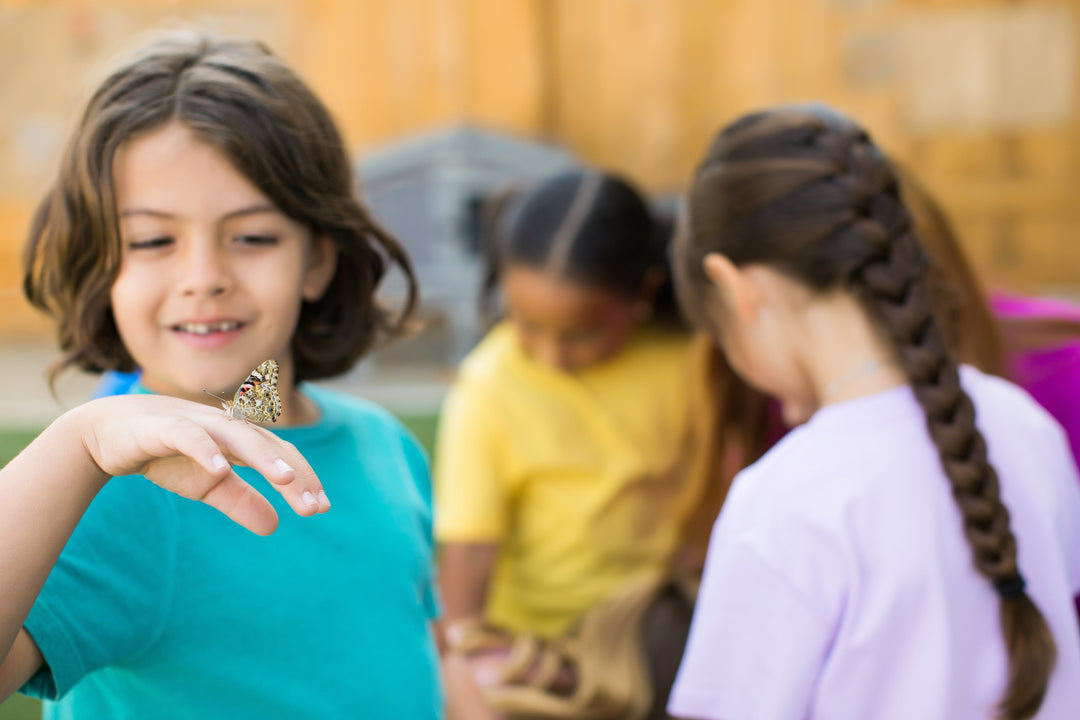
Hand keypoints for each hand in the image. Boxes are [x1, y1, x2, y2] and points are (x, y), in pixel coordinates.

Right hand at [73, 394, 327, 534]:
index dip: (304, 479)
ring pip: (237, 435)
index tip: (321, 508)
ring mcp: (197, 422)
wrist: (108, 434)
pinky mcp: (163, 426)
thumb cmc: (166, 455)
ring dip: (264, 456)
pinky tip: (220, 469)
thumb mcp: (207, 486)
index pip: (281, 456)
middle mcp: (225, 426)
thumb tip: (274, 526)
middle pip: (269, 446)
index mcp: (240, 440)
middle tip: (315, 507)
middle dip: (295, 475)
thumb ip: (241, 501)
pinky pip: (188, 435)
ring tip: (287, 479)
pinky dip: (205, 450)